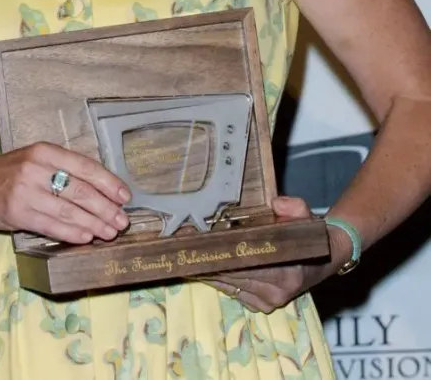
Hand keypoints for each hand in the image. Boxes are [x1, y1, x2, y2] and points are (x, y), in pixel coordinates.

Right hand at [0, 142, 130, 244]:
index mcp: (46, 151)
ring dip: (93, 224)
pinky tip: (86, 237)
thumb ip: (64, 170)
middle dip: (105, 208)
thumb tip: (102, 190)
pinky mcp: (16, 213)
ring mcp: (25, 191)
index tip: (125, 196)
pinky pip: (51, 225)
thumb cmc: (12, 172)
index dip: (108, 182)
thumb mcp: (37, 160)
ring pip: (68, 210)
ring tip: (110, 232)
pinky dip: (71, 233)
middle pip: (79, 190)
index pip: (85, 166)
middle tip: (122, 221)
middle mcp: (36, 168)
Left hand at [195, 196, 349, 312]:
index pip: (246, 265)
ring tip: (184, 258)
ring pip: (230, 286)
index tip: (198, 245)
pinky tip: (200, 268)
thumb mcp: (305, 214)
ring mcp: (269, 302)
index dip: (220, 254)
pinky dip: (217, 280)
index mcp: (287, 272)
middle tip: (182, 249)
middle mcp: (277, 292)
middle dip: (207, 262)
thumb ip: (294, 207)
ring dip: (207, 272)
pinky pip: (233, 292)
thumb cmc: (310, 234)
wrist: (325, 258)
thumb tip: (276, 203)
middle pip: (232, 277)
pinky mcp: (262, 305)